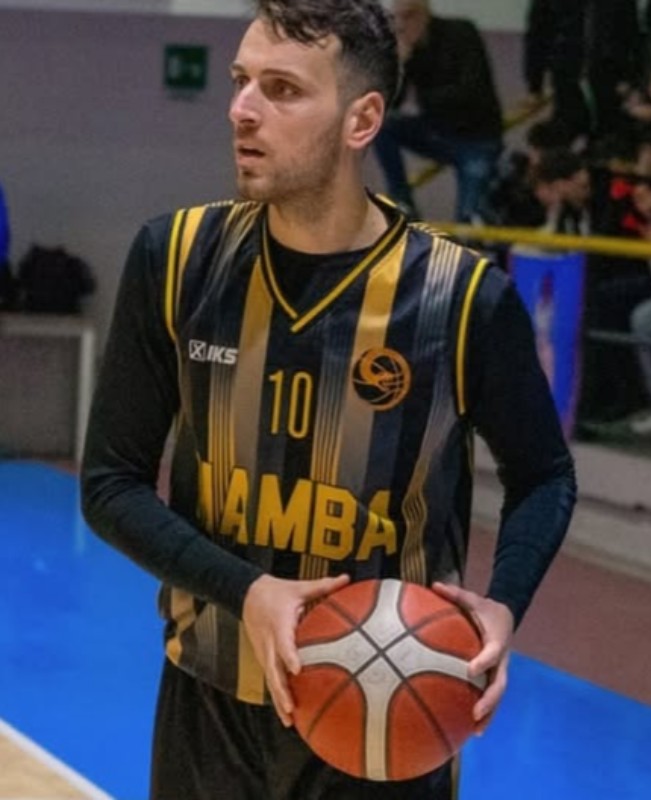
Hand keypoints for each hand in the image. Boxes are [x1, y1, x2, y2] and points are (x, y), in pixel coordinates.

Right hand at [242, 573, 349, 726]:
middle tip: (292, 708)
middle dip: (281, 691)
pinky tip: (289, 713)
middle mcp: (269, 642)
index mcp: (279, 624)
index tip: (298, 669)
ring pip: (270, 680)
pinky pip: (270, 678)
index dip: (289, 656)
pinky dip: (277, 695)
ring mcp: (263, 652)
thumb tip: (347, 579)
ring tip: (289, 721)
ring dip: (278, 700)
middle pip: (273, 670)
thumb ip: (324, 585)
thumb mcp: (299, 587)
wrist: (246, 594)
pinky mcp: (263, 657)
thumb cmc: (278, 591)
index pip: (283, 643)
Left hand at [432, 582, 513, 732]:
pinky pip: (490, 696)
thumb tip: (434, 584)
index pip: (492, 653)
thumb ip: (455, 594)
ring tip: (476, 731)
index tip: (470, 669)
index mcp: (497, 640)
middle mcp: (501, 660)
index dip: (483, 661)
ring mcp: (499, 671)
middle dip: (489, 700)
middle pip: (499, 684)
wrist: (506, 617)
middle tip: (476, 711)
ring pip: (497, 696)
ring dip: (489, 714)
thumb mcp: (474, 599)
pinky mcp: (494, 677)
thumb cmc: (485, 609)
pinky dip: (484, 713)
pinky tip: (470, 728)